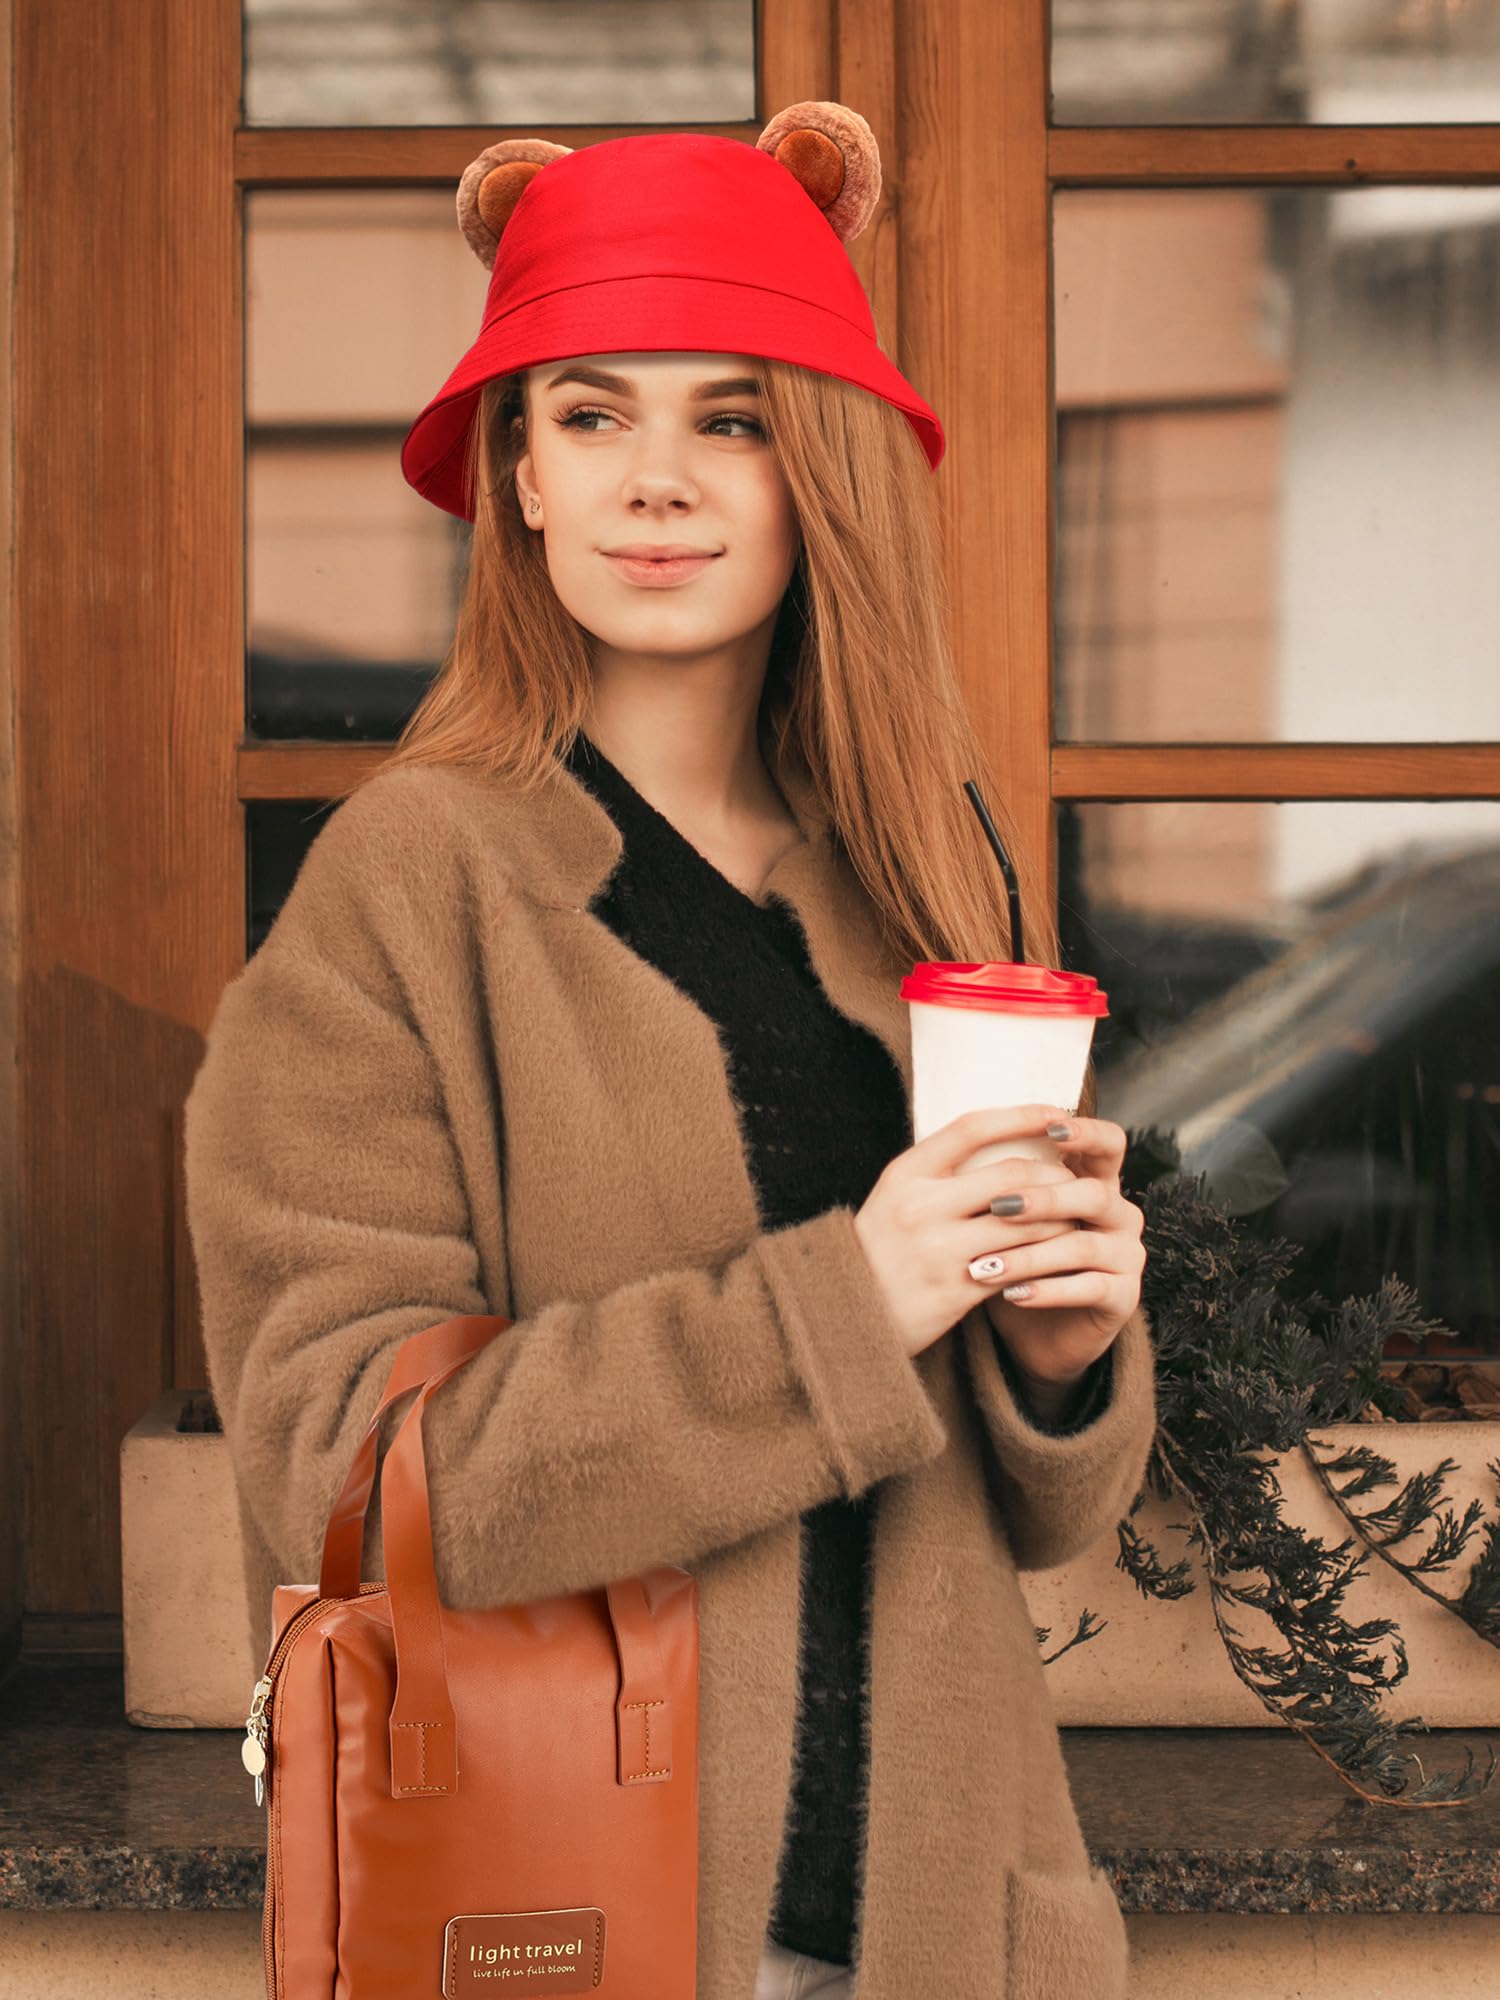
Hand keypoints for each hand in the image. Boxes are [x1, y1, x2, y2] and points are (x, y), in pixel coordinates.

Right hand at [852, 1102, 1142, 1362]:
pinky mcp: (955, 1291)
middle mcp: (920, 1206)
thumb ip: (940, 1171)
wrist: (846, 1315)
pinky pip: (1018, 1267)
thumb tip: (1004, 1140)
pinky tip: (1058, 1255)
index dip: (1021, 1116)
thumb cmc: (880, 1249)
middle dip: (1054, 1176)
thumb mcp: (895, 1196)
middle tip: (1075, 1177)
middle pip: (1010, 1176)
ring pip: (1025, 1224)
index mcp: (905, 1174)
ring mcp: (938, 1250)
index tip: (1056, 1114)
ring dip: (1060, 1219)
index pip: (973, 1128)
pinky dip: (1045, 1259)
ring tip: (1076, 1215)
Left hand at [973, 1107, 1145, 1388]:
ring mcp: (1126, 1256)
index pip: (1108, 1144)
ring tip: (985, 1266)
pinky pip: (1089, 1288)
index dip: (1086, 1132)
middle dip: (1044, 1198)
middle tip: (998, 1206)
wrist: (1034, 1332)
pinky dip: (1047, 1291)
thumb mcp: (1006, 1220)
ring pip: (1084, 1245)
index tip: (1050, 1128)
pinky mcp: (1124, 1297)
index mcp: (1096, 1183)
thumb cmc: (1015, 1262)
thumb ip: (1000, 1184)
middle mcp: (1119, 1215)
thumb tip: (958, 1149)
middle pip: (1095, 1193)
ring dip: (1031, 1254)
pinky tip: (1011, 1294)